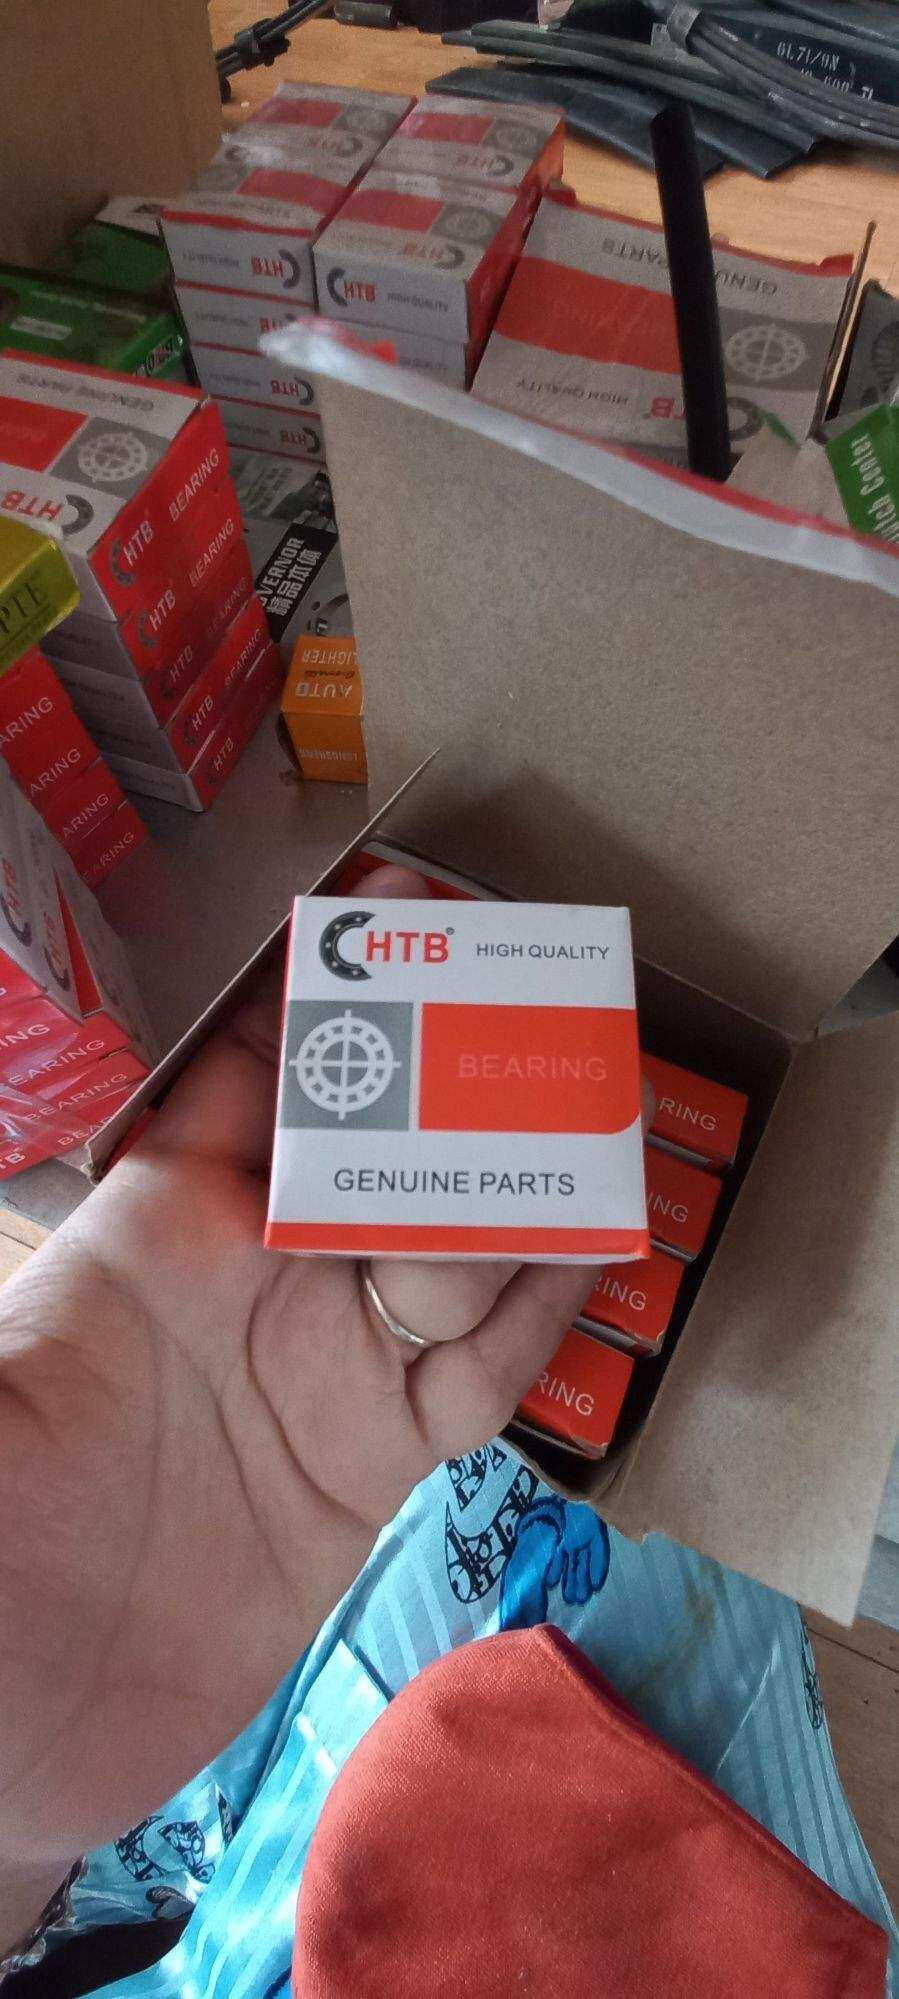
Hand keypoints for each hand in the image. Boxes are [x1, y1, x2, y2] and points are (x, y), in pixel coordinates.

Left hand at [0, 867, 600, 1949]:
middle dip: (460, 1083)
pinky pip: (480, 1378)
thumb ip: (50, 1291)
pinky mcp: (373, 1470)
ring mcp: (324, 1373)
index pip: (259, 1078)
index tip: (401, 907)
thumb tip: (22, 1125)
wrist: (8, 1736)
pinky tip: (590, 1253)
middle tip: (547, 1011)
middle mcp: (260, 1281)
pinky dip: (540, 1317)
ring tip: (601, 1113)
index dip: (329, 993)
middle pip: (385, 1155)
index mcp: (162, 1224)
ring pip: (454, 1254)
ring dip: (523, 1189)